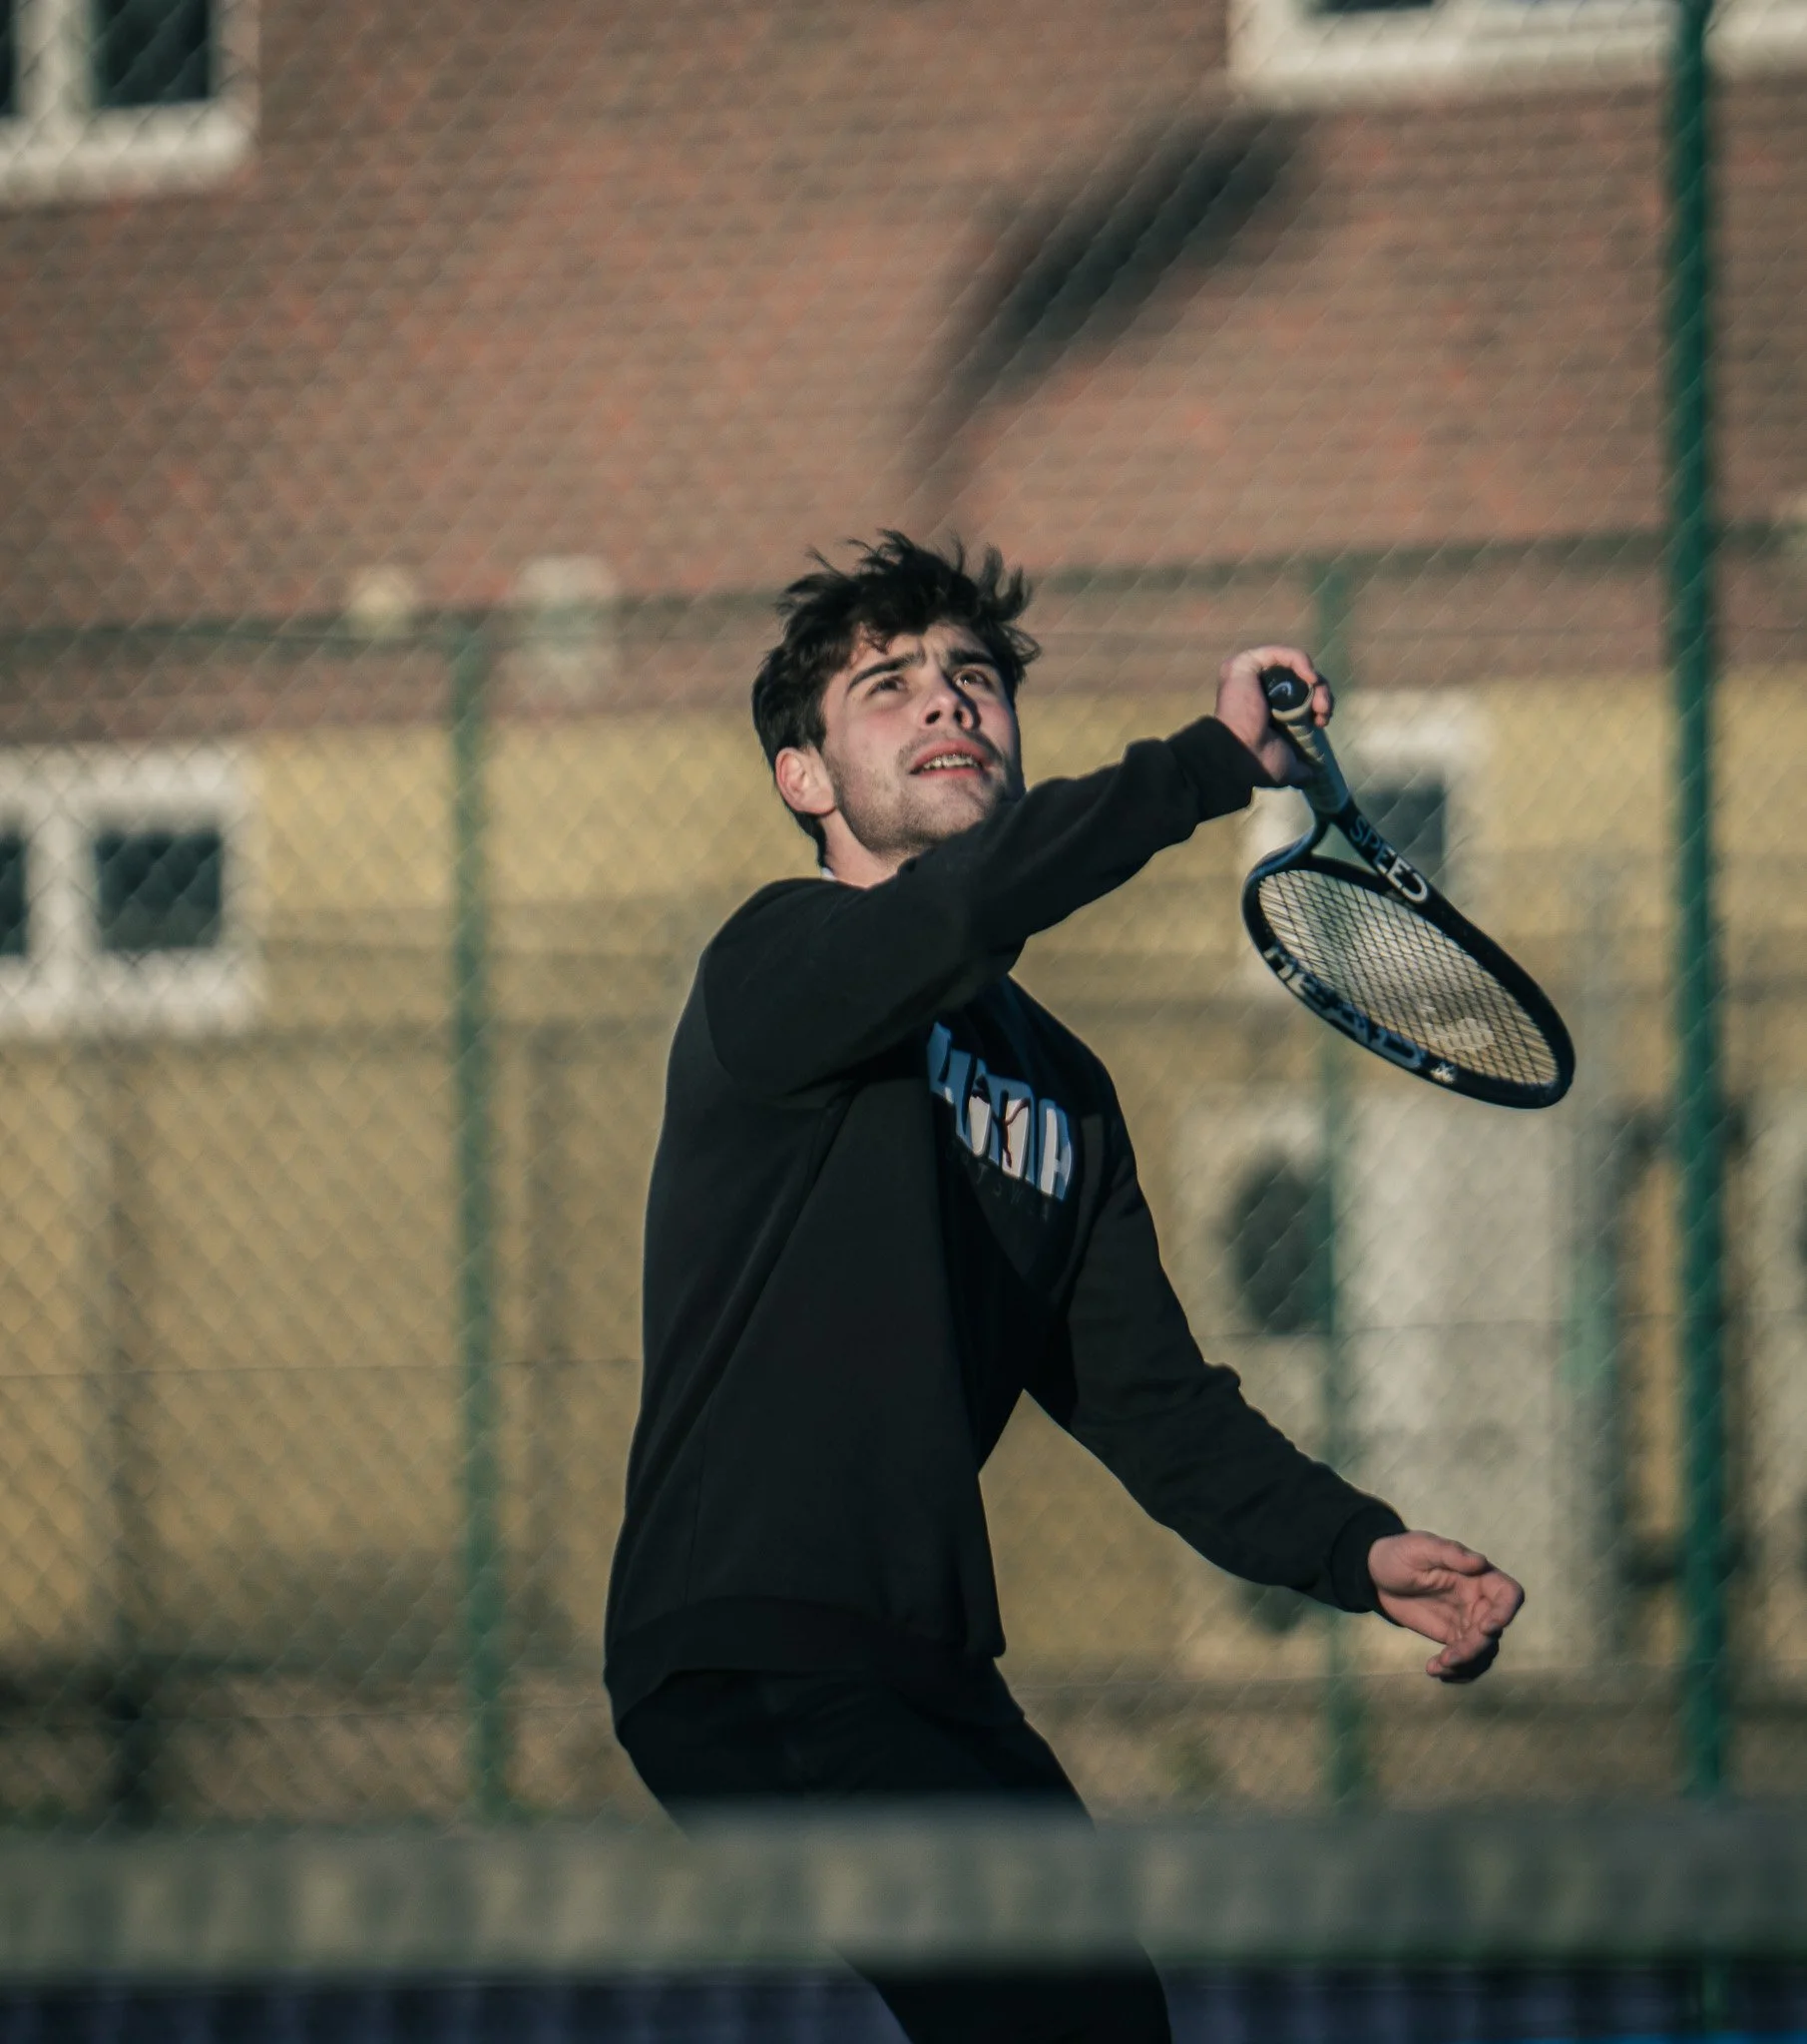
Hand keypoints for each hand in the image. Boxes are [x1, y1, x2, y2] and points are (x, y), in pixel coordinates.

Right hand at [1213, 645, 1332, 788]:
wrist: (1240, 756)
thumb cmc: (1257, 763)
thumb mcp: (1287, 768)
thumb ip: (1300, 768)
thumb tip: (1311, 775)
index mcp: (1265, 709)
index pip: (1299, 694)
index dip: (1318, 703)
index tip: (1322, 722)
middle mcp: (1257, 689)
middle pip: (1301, 679)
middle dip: (1321, 693)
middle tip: (1324, 713)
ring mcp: (1251, 675)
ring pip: (1294, 667)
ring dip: (1316, 682)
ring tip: (1320, 704)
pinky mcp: (1247, 663)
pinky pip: (1282, 654)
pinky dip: (1302, 663)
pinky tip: (1311, 679)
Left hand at [1368, 1531, 1523, 1682]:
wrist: (1377, 1575)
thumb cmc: (1401, 1553)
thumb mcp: (1420, 1547)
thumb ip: (1449, 1553)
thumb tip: (1480, 1562)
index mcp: (1477, 1576)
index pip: (1509, 1594)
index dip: (1506, 1613)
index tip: (1486, 1628)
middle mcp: (1478, 1600)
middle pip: (1494, 1631)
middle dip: (1475, 1648)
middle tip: (1449, 1657)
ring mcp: (1466, 1620)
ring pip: (1483, 1650)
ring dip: (1465, 1664)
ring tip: (1437, 1667)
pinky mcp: (1452, 1636)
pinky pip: (1465, 1658)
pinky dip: (1455, 1670)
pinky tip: (1433, 1669)